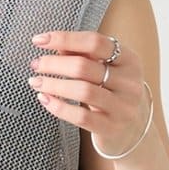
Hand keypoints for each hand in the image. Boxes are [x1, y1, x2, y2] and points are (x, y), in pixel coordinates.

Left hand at [28, 27, 150, 154]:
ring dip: (53, 85)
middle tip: (35, 64)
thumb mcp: (104, 70)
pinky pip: (81, 117)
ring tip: (35, 82)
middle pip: (84, 66)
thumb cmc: (113, 93)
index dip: (65, 38)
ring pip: (82, 91)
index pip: (94, 42)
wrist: (133, 130)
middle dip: (54, 63)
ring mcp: (122, 107)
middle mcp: (129, 82)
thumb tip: (55, 44)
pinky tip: (45, 100)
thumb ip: (83, 55)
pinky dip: (59, 107)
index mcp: (129, 59)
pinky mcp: (111, 128)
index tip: (39, 40)